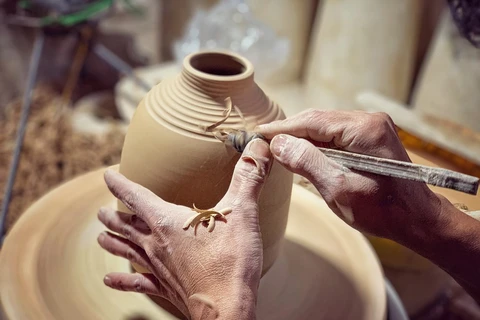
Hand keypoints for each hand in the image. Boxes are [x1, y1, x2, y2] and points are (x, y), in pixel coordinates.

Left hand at [97, 139, 271, 318]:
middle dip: (113, 217)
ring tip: (99, 237)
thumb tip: (259, 145)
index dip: (120, 183)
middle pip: (126, 226)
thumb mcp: (242, 212)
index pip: (135, 196)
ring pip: (127, 251)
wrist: (227, 308)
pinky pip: (138, 283)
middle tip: (100, 212)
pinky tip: (108, 280)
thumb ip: (248, 177)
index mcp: (167, 222)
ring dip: (113, 243)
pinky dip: (122, 281)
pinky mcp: (166, 288)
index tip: (108, 175)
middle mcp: (156, 244)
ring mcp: (158, 268)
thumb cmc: (231, 261)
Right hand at [256, 109, 444, 240]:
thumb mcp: (337, 187)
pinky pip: (336, 135)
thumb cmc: (380, 209)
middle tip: (264, 142)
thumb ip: (306, 161)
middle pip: (318, 120)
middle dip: (290, 132)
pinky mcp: (371, 137)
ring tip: (278, 148)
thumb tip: (278, 143)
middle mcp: (369, 120)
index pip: (311, 120)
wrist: (416, 219)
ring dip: (303, 138)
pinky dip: (317, 144)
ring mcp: (372, 127)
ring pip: (326, 127)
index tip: (258, 133)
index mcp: (363, 128)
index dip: (282, 128)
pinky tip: (303, 153)